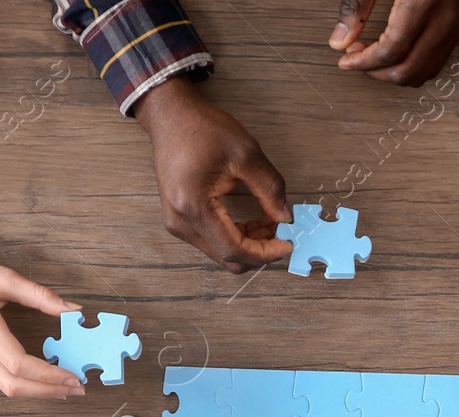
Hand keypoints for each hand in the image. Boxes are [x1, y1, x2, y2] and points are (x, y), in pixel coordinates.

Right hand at [0, 248, 85, 399]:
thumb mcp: (3, 277)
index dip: (48, 375)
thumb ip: (40, 295)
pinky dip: (24, 385)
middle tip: (77, 389)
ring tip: (63, 388)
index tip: (73, 376)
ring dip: (37, 391)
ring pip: (6, 388)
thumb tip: (72, 308)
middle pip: (13, 386)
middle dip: (48, 391)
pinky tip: (41, 379)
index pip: (19, 365)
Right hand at [135, 79, 293, 272]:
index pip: (234, 249)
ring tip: (270, 224)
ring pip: (220, 252)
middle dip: (258, 251)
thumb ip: (270, 189)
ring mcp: (177, 224)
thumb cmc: (202, 129)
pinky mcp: (179, 220)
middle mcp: (180, 223)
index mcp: (193, 206)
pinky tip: (253, 223)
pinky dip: (235, 237)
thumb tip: (286, 218)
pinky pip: (212, 241)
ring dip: (248, 244)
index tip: (288, 244)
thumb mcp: (246, 153)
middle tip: (282, 234)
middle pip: (227, 258)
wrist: (170, 116)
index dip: (265, 253)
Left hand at [329, 0, 458, 84]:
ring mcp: (454, 24)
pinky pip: (434, 61)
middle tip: (357, 58)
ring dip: (394, 72)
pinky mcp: (457, 25)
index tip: (346, 62)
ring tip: (373, 55)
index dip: (364, 63)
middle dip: (377, 72)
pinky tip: (394, 51)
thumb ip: (357, 6)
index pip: (391, 52)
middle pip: (408, 70)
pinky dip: (411, 64)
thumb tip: (339, 40)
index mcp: (422, 2)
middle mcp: (443, 17)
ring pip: (424, 72)